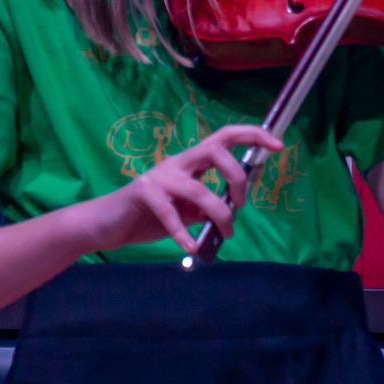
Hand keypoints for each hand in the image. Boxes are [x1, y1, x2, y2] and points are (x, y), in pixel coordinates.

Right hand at [87, 122, 283, 253]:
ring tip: (224, 233)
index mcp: (189, 163)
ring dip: (218, 214)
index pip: (223, 137)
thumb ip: (204, 208)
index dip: (252, 135)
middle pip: (215, 151)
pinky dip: (184, 234)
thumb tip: (227, 213)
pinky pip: (171, 214)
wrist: (105, 223)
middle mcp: (176, 163)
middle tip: (241, 204)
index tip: (278, 145)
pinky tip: (190, 248)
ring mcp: (158, 177)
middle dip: (237, 176)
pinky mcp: (143, 194)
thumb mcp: (184, 212)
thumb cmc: (146, 215)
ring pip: (198, 189)